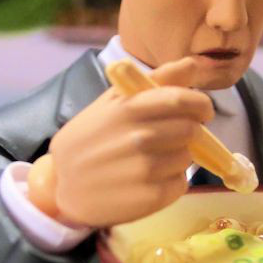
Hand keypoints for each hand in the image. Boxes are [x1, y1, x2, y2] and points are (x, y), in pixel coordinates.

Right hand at [43, 57, 212, 226]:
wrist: (62, 185)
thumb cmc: (90, 138)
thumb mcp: (113, 102)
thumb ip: (155, 81)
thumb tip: (193, 64)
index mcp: (129, 109)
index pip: (182, 100)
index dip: (200, 104)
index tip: (201, 111)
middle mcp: (139, 138)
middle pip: (190, 129)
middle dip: (189, 131)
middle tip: (173, 137)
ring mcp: (146, 170)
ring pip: (187, 157)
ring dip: (179, 157)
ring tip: (154, 159)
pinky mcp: (151, 198)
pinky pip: (180, 184)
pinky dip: (172, 181)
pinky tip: (150, 180)